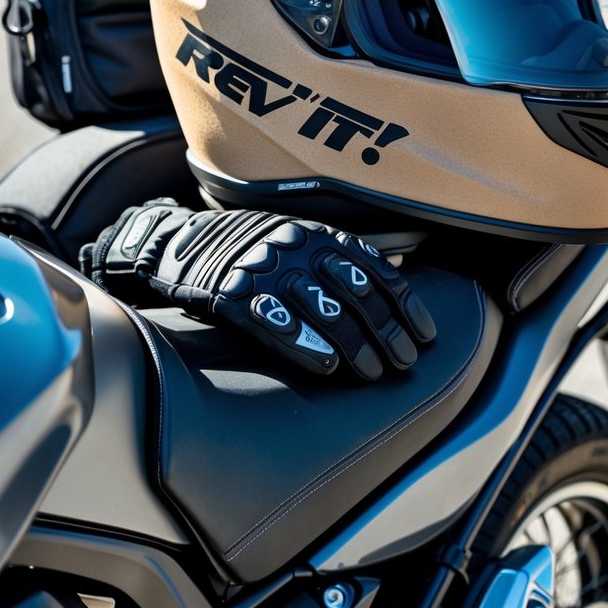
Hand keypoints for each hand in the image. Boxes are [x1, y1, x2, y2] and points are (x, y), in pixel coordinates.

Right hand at [82, 202, 435, 380]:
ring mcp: (266, 269)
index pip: (374, 270)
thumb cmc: (250, 249)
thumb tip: (391, 283)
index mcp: (317, 234)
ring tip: (374, 373)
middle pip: (356, 293)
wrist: (182, 243)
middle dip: (387, 331)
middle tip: (405, 364)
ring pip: (322, 310)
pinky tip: (328, 366)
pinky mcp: (235, 294)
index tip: (425, 335)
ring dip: (355, 345)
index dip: (404, 305)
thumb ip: (337, 257)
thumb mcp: (297, 239)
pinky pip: (276, 321)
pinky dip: (306, 344)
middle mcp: (297, 247)